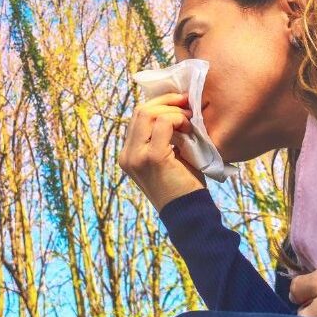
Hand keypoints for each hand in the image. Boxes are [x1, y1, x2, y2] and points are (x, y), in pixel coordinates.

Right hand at [117, 91, 206, 211]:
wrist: (188, 214)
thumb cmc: (183, 186)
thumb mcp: (167, 157)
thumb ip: (162, 136)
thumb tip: (173, 107)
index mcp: (128, 154)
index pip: (137, 116)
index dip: (159, 104)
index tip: (181, 103)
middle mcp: (127, 155)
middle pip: (140, 110)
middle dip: (166, 102)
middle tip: (187, 103)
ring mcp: (136, 157)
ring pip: (149, 113)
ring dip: (173, 111)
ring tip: (189, 120)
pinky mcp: (152, 158)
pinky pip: (163, 123)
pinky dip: (178, 120)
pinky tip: (189, 129)